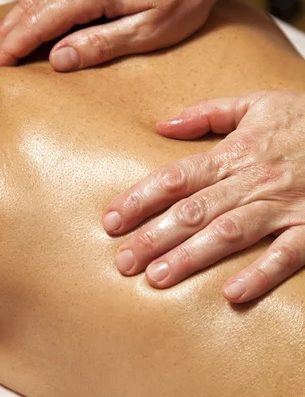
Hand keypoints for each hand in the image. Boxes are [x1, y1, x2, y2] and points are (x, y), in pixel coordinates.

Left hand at [102, 90, 304, 302]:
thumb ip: (206, 112)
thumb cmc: (304, 119)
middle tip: (123, 261)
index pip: (176, 177)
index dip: (140, 198)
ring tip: (157, 278)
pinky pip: (287, 253)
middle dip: (155, 237)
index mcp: (235, 152)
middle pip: (194, 210)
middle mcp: (253, 180)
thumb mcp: (256, 102)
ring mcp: (283, 205)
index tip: (111, 220)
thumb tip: (161, 124)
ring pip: (230, 233)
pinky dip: (261, 273)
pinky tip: (231, 294)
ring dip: (192, 257)